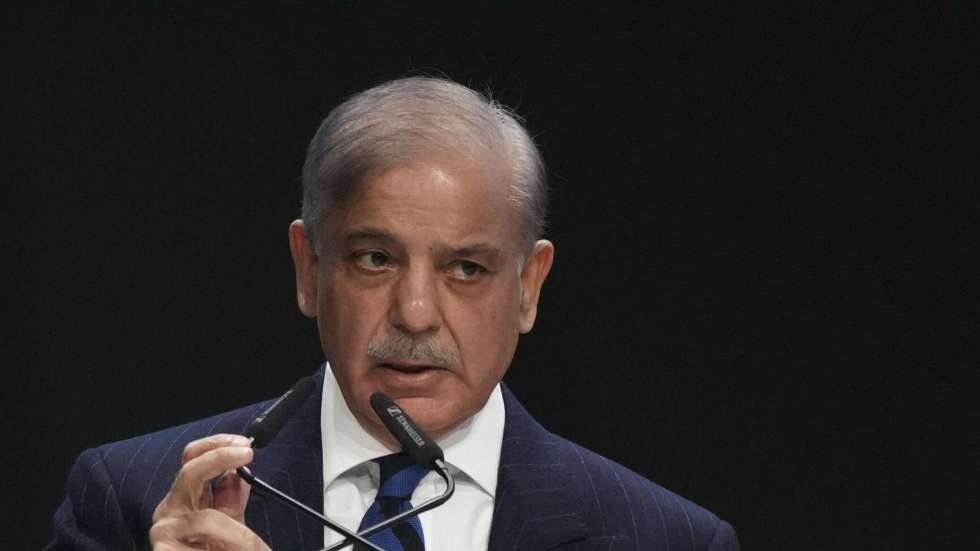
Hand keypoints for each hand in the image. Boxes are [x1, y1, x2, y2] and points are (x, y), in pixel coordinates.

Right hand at [149, 434, 269, 549]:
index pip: (192, 458)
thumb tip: (241, 473)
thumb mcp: (229, 523)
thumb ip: (231, 498)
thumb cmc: (214, 550)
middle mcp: (170, 510)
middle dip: (220, 458)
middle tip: (247, 454)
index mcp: (185, 498)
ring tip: (259, 549)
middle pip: (190, 472)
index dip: (217, 445)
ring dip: (242, 536)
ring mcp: (165, 533)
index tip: (246, 446)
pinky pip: (201, 548)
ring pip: (209, 520)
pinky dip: (226, 550)